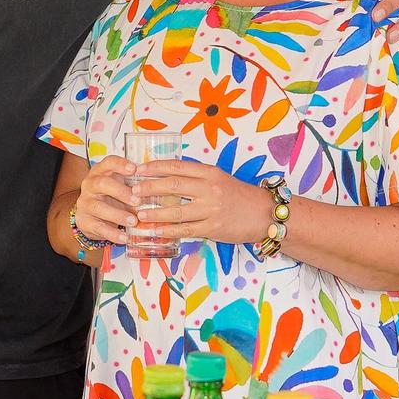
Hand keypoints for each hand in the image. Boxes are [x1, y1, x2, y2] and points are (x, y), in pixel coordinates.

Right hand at [76, 155, 139, 245]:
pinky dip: (112, 233)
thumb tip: (156, 189)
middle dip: (121, 192)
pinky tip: (124, 237)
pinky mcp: (84, 220)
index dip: (120, 164)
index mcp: (100, 172)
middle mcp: (90, 185)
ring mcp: (85, 203)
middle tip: (137, 201)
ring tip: (134, 221)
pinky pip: (98, 227)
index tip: (134, 169)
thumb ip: (133, 184)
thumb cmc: (112, 196)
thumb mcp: (121, 186)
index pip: (108, 162)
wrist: (91, 215)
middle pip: (102, 184)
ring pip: (99, 207)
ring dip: (118, 214)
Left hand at [130, 161, 273, 245]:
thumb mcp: (220, 178)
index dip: (155, 167)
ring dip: (154, 212)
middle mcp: (209, 188)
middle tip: (133, 191)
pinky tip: (155, 231)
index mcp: (210, 173)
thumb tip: (168, 176)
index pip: (177, 166)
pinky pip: (185, 230)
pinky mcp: (213, 228)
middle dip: (149, 188)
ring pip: (176, 210)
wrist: (265, 214)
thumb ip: (197, 177)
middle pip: (173, 185)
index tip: (138, 169)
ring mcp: (211, 209)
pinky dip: (168, 231)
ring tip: (138, 213)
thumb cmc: (240, 196)